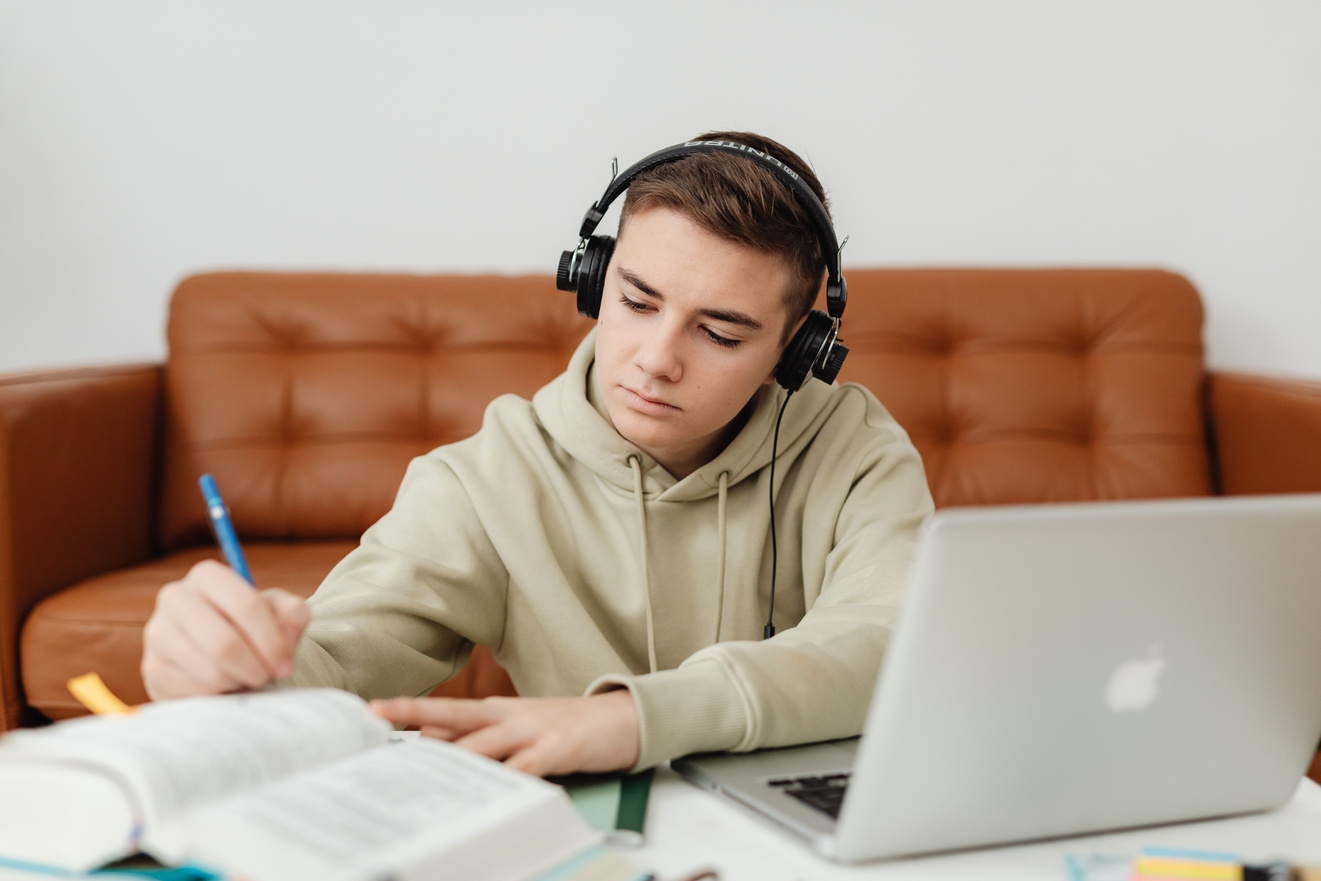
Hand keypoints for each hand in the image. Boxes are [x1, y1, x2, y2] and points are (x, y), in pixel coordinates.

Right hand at [141, 560, 309, 699]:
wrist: (215, 648)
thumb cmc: (252, 625)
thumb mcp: (279, 611)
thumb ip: (293, 615)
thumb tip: (285, 637)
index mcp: (208, 576)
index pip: (246, 606)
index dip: (272, 640)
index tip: (285, 662)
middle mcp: (176, 597)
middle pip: (224, 643)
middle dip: (256, 666)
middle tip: (267, 675)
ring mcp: (158, 632)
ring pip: (210, 670)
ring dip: (239, 680)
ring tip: (248, 676)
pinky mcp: (153, 666)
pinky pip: (194, 691)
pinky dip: (220, 693)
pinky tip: (226, 683)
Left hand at [370, 690, 640, 776]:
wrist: (624, 718)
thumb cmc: (568, 727)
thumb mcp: (520, 728)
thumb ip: (483, 738)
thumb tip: (435, 747)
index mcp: (496, 711)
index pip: (445, 714)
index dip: (409, 715)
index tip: (373, 714)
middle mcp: (508, 716)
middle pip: (453, 713)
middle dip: (413, 713)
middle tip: (376, 712)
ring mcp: (533, 730)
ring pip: (484, 741)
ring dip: (451, 754)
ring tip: (420, 767)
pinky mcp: (558, 747)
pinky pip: (528, 767)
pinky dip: (510, 778)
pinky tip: (492, 790)